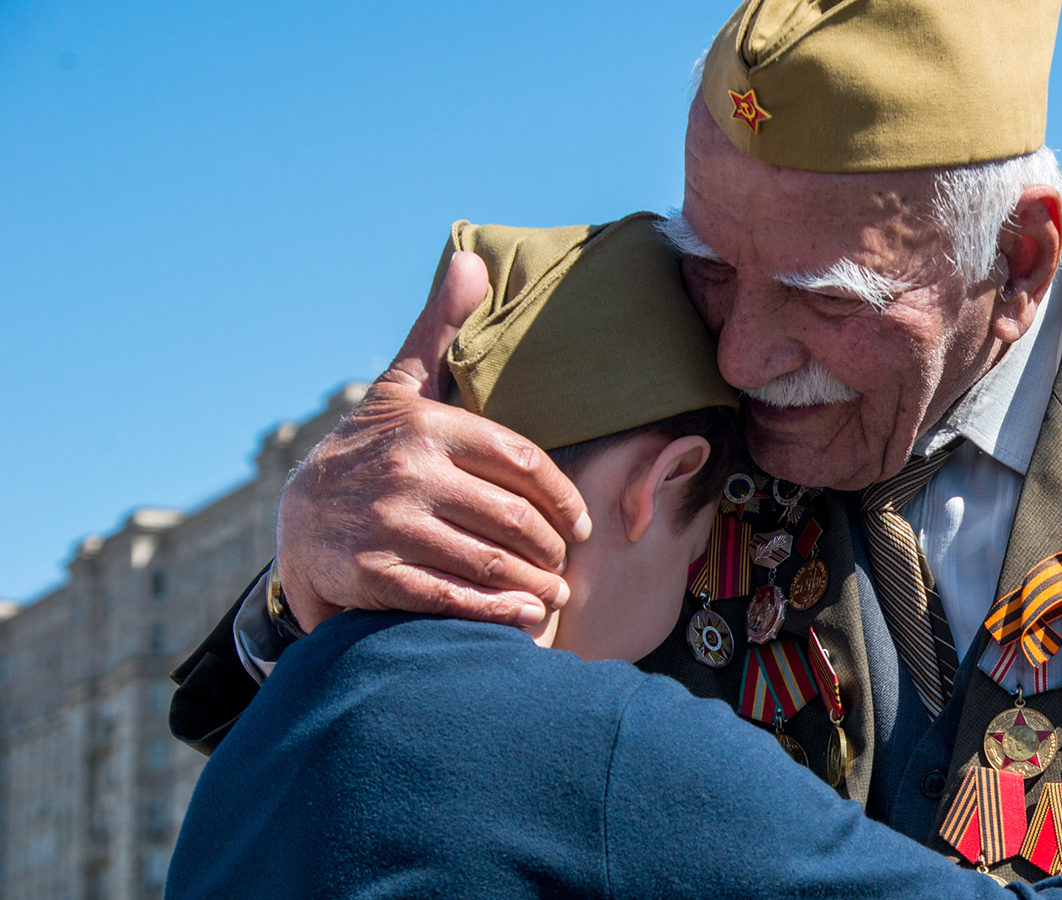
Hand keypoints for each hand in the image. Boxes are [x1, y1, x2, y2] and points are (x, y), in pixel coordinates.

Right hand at [275, 250, 590, 631]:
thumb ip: (440, 331)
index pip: (524, 463)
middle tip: (568, 564)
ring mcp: (389, 524)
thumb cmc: (368, 450)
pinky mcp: (371, 573)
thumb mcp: (400, 387)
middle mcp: (410, 472)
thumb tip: (470, 258)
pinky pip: (451, 598)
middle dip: (552, 548)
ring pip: (489, 561)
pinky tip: (525, 619)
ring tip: (556, 595)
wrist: (297, 520)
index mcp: (429, 426)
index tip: (582, 524)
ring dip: (535, 586)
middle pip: (513, 517)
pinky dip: (496, 614)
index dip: (562, 498)